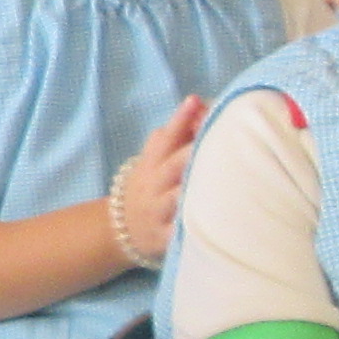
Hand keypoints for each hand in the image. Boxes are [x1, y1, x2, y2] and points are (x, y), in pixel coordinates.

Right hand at [107, 98, 205, 267]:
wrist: (121, 227)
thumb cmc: (151, 183)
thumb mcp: (154, 157)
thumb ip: (177, 132)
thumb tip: (202, 103)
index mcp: (152, 162)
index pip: (165, 136)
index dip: (179, 119)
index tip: (195, 102)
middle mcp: (153, 185)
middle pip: (172, 166)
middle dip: (190, 153)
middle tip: (214, 139)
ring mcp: (158, 211)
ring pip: (176, 200)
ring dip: (192, 190)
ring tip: (217, 179)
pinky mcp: (164, 237)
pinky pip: (177, 233)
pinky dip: (188, 229)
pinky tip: (208, 223)